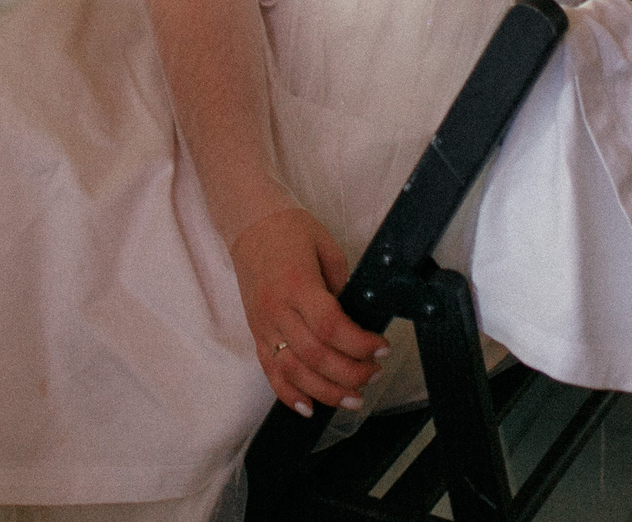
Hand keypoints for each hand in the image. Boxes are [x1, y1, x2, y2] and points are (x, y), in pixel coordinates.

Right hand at [230, 207, 387, 414]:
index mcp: (297, 283)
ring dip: (325, 391)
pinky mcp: (255, 334)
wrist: (249, 224)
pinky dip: (289, 394)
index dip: (359, 344)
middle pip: (314, 355)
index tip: (382, 348)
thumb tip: (356, 322)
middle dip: (350, 373)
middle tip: (374, 373)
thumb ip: (341, 286)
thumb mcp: (327, 247)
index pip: (330, 326)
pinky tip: (310, 407)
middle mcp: (276, 309)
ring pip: (293, 371)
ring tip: (353, 398)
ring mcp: (262, 325)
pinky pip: (270, 372)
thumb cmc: (291, 231)